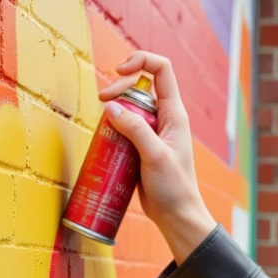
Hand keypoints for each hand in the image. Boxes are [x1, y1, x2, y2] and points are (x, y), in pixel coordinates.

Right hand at [99, 50, 215, 263]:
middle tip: (102, 103)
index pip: (161, 70)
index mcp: (174, 113)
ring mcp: (152, 131)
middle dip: (119, 87)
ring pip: (129, 106)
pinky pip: (125, 126)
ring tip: (101, 120)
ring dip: (114, 107)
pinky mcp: (141, 146)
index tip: (118, 72)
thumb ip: (135, 130)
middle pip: (139, 86)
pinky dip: (112, 126)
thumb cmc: (173, 187)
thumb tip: (110, 107)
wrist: (175, 215)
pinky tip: (103, 135)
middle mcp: (164, 117)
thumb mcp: (155, 156)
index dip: (140, 62)